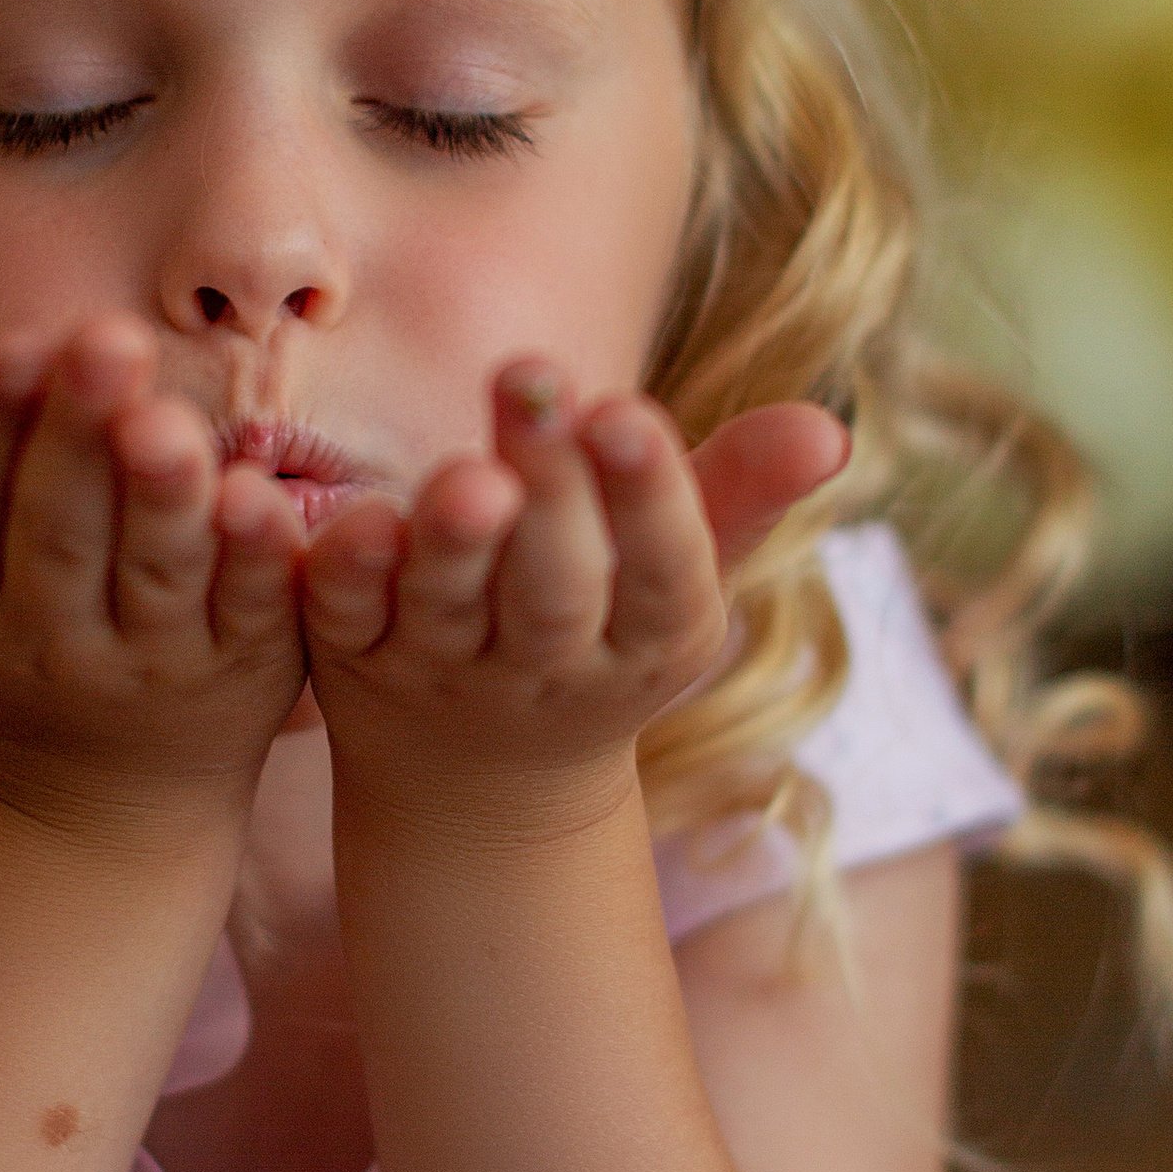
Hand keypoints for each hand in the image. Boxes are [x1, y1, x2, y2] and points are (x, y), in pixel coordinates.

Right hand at [0, 317, 308, 836]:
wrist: (105, 787)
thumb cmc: (16, 611)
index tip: (15, 343)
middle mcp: (43, 646)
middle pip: (57, 533)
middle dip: (79, 435)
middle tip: (106, 338)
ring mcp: (146, 667)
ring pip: (153, 571)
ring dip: (160, 494)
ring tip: (167, 418)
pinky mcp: (240, 674)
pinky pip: (247, 610)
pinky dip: (253, 556)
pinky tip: (259, 494)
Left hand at [298, 358, 850, 827]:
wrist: (479, 786)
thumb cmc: (603, 625)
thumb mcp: (680, 572)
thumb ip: (742, 490)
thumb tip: (830, 428)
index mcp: (649, 642)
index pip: (664, 575)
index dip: (647, 499)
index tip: (624, 411)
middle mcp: (546, 666)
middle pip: (555, 592)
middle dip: (553, 497)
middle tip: (534, 385)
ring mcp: (442, 669)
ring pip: (448, 607)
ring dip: (456, 541)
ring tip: (465, 470)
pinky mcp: (352, 659)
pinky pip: (342, 617)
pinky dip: (346, 573)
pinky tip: (354, 516)